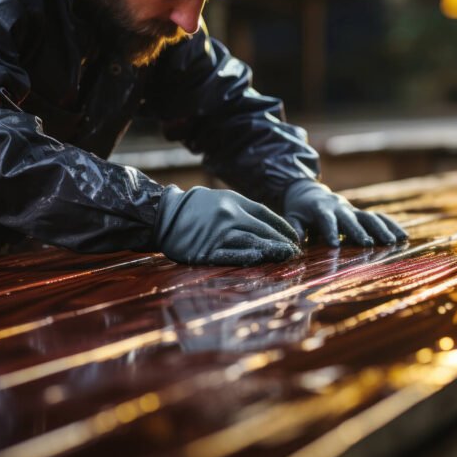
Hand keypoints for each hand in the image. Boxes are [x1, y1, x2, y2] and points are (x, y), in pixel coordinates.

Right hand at [156, 186, 300, 265]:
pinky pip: (230, 254)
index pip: (266, 214)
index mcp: (233, 201)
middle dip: (281, 241)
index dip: (282, 226)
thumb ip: (241, 207)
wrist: (162, 215)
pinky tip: (260, 258)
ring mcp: (217, 233)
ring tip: (285, 257)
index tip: (294, 237)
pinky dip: (247, 257)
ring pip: (251, 242)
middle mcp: (228, 215)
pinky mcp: (205, 250)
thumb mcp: (218, 197)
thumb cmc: (192, 206)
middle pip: (262, 230)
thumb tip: (266, 223)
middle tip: (294, 252)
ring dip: (271, 251)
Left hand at [283, 180, 406, 246]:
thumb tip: (296, 241)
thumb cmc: (299, 209)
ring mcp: (353, 210)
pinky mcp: (362, 213)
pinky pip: (378, 217)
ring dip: (381, 229)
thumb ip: (296, 228)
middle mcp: (340, 208)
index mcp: (320, 208)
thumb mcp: (292, 216)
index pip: (326, 220)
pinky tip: (403, 236)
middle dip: (360, 231)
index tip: (335, 245)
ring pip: (369, 217)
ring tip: (393, 242)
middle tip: (368, 244)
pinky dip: (391, 225)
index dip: (331, 231)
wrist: (309, 191)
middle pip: (351, 219)